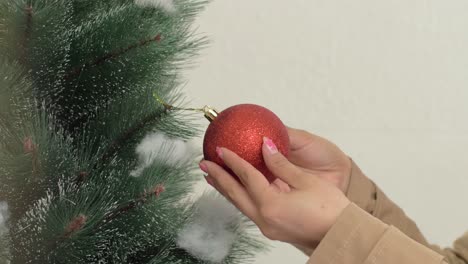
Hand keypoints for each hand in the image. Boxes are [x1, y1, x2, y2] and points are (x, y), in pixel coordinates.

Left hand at [199, 137, 349, 248]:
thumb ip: (281, 164)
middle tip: (204, 164)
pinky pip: (250, 210)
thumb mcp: (306, 181)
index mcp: (271, 205)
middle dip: (218, 177)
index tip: (220, 149)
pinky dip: (240, 197)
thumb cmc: (331, 209)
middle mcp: (264, 218)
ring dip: (226, 189)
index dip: (232, 161)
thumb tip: (265, 146)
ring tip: (213, 176)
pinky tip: (238, 190)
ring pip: (240, 204)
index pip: (246, 177)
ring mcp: (267, 227)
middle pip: (235, 194)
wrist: (342, 235)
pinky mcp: (273, 230)